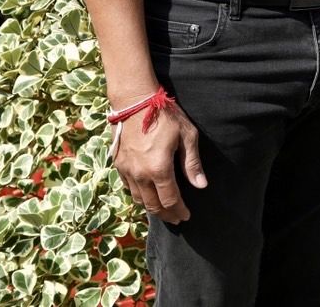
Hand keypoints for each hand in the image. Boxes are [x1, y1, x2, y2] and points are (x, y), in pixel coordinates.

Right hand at [114, 101, 205, 223]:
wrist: (135, 101)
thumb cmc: (165, 116)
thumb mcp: (187, 136)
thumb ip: (192, 163)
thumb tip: (201, 185)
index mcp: (159, 169)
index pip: (170, 200)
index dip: (179, 211)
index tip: (186, 216)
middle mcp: (140, 174)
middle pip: (153, 205)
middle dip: (166, 214)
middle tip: (176, 218)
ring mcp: (126, 170)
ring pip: (138, 199)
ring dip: (152, 208)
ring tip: (163, 210)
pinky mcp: (118, 165)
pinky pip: (128, 188)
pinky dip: (139, 196)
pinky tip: (147, 195)